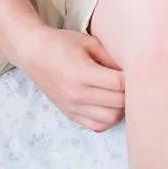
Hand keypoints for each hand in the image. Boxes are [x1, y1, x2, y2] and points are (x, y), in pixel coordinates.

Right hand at [7, 24, 125, 130]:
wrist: (32, 53)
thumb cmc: (61, 44)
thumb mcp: (89, 42)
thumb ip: (111, 57)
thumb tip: (134, 71)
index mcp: (81, 73)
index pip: (119, 83)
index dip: (132, 77)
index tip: (135, 69)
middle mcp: (76, 94)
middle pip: (118, 103)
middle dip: (130, 92)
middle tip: (131, 81)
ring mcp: (72, 106)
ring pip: (110, 118)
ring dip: (121, 107)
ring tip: (120, 93)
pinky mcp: (70, 114)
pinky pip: (97, 126)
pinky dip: (108, 118)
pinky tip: (109, 104)